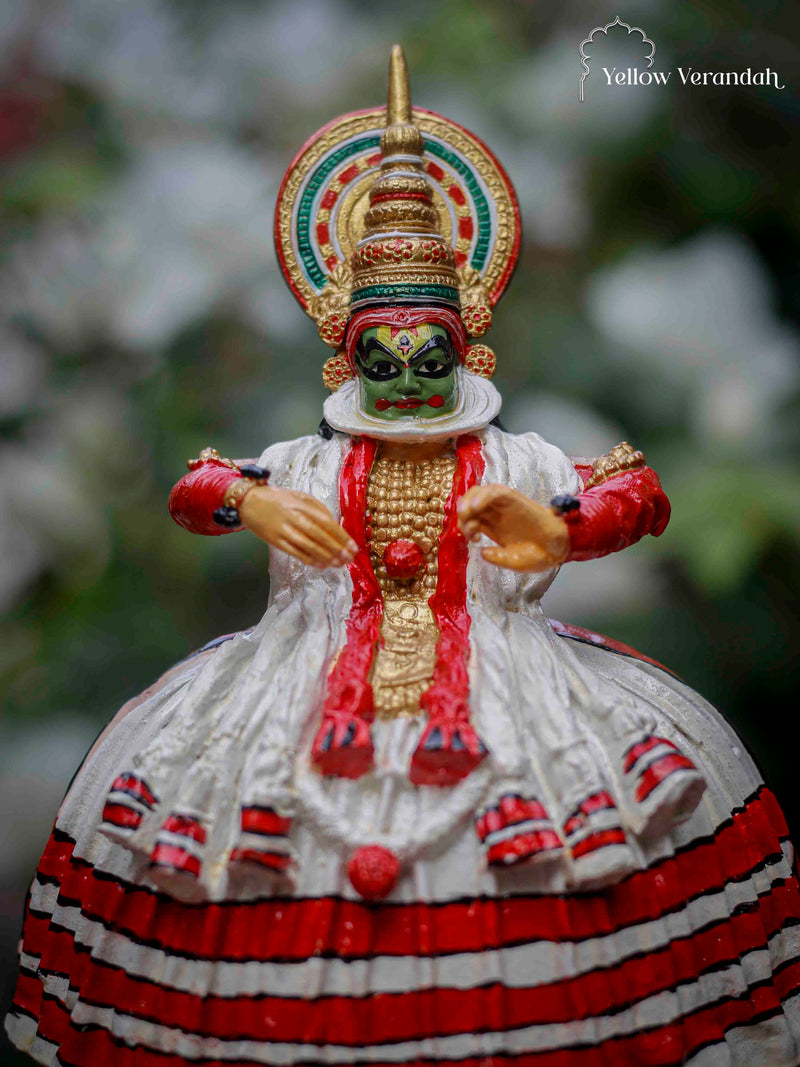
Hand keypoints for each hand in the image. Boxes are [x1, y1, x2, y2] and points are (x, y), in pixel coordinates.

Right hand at [239, 486, 357, 567]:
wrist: (249, 501)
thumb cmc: (278, 499)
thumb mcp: (300, 497)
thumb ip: (318, 509)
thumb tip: (335, 524)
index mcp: (303, 506)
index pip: (327, 523)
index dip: (342, 536)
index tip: (353, 547)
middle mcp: (294, 518)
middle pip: (320, 536)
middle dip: (337, 549)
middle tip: (349, 559)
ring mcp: (284, 530)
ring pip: (309, 547)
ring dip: (326, 557)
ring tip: (338, 564)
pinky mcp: (275, 541)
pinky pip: (295, 553)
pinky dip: (310, 560)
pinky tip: (321, 565)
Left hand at [457, 484, 568, 571]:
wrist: (558, 548)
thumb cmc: (537, 555)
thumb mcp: (513, 562)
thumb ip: (498, 558)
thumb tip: (483, 553)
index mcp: (492, 527)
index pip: (470, 518)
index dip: (464, 525)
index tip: (472, 539)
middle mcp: (496, 514)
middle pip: (471, 501)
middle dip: (462, 510)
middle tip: (466, 525)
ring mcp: (505, 505)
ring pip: (481, 492)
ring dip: (470, 499)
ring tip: (468, 513)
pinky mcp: (516, 499)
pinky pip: (497, 491)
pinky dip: (483, 495)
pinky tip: (477, 506)